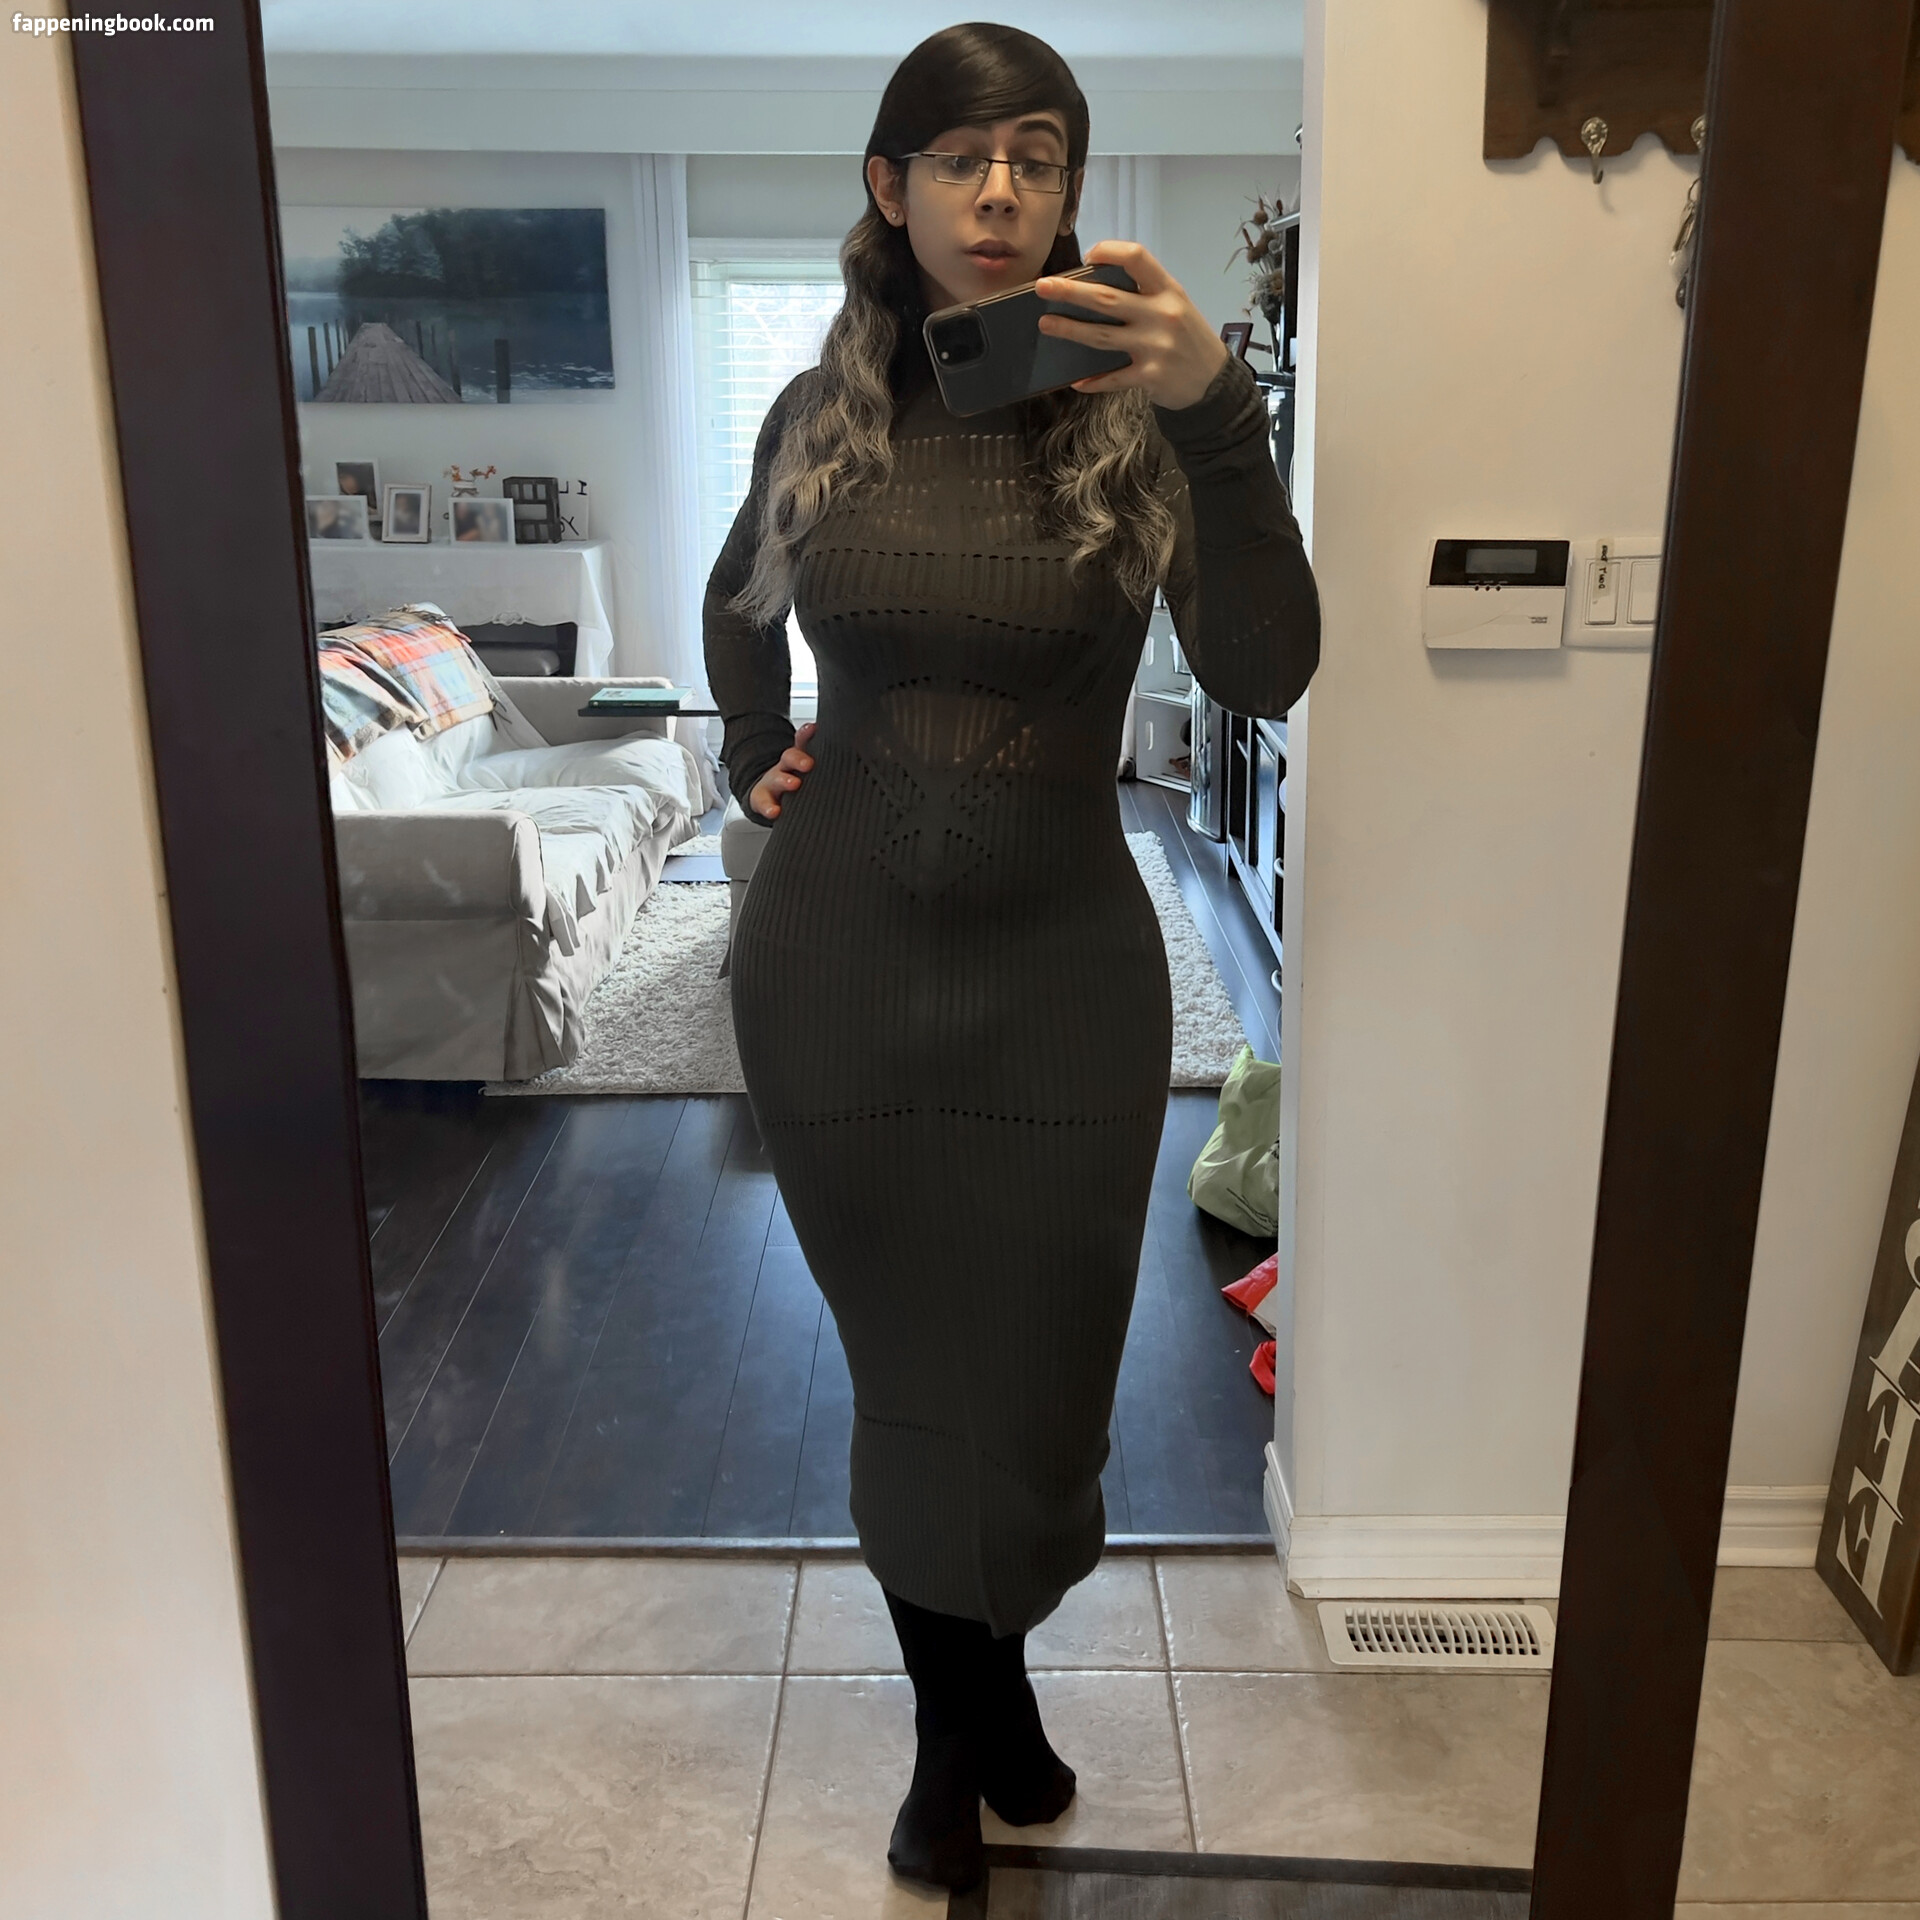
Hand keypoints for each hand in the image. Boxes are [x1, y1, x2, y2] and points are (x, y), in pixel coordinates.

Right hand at [748, 721, 815, 820]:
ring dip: (784, 780)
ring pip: (777, 779)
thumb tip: (846, 749)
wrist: (768, 795)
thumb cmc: (797, 781)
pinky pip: (764, 803)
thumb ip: (824, 760)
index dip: (807, 734)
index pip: (802, 741)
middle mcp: (785, 766)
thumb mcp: (810, 769)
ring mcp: (773, 782)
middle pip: (790, 757)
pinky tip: (775, 812)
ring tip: (794, 784)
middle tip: (809, 764)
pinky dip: (769, 808)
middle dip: (798, 759)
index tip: (813, 729)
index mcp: (799, 757)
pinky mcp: (762, 799)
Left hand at [1034, 241, 1229, 411]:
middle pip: (1107, 299)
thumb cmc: (1188, 338)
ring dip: (1069, 330)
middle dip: (1070, 292)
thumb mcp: (1176, 305)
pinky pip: (1112, 377)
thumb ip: (1145, 294)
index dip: (1109, 252)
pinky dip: (1092, 381)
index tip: (1088, 256)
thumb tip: (1097, 286)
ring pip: (1101, 337)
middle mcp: (1161, 314)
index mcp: (1168, 290)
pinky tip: (1075, 381)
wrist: (1214, 382)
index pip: (1137, 258)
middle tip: (1042, 287)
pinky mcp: (1149, 376)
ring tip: (1046, 324)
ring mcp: (1154, 346)